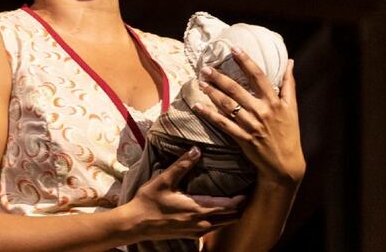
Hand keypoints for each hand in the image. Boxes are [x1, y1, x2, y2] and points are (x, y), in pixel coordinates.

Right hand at [124, 147, 244, 240]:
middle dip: (240, 206)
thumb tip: (196, 150)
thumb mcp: (164, 180)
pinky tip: (214, 211)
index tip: (249, 187)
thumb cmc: (148, 202)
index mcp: (198, 208)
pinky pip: (212, 229)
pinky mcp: (190, 236)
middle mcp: (202, 223)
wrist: (136, 224)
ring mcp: (196, 231)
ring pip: (223, 225)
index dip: (241, 198)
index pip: (229, 206)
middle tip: (244, 193)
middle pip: (231, 218)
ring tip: (233, 201)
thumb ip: (182, 165)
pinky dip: (219, 220)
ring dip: (230, 214)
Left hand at [192, 48, 305, 184]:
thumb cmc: (289, 133)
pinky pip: (222, 124)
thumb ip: (289, 84)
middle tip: (205, 67)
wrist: (285, 164)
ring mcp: (250, 125)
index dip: (246, 61)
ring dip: (212, 92)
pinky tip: (197, 106)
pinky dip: (209, 114)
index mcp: (273, 102)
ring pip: (227, 105)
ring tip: (200, 82)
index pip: (258, 76)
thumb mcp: (292, 107)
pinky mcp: (242, 138)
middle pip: (236, 89)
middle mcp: (261, 111)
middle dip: (219, 77)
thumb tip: (290, 61)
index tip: (234, 49)